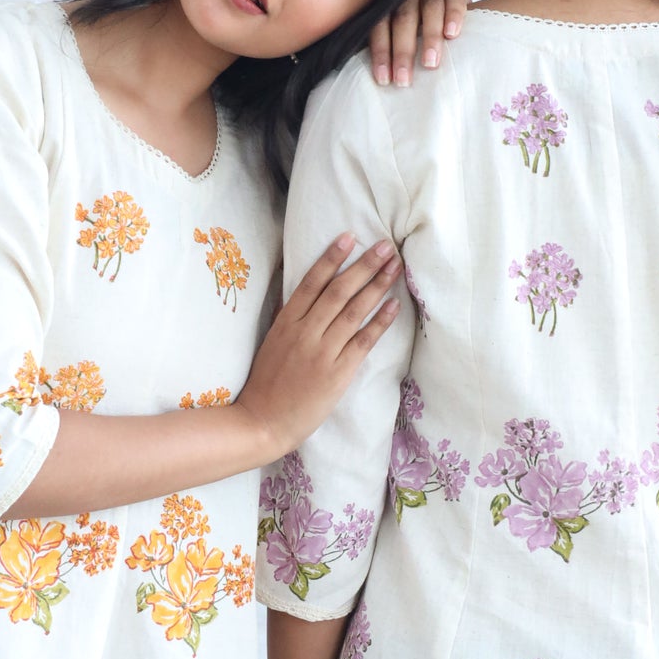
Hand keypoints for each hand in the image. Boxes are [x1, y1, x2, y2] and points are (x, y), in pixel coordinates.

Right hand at [235, 234, 400, 459]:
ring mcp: (322, 352)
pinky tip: (394, 304)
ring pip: (354, 311)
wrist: (263, 422)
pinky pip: (363, 341)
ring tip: (395, 267)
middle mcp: (305, 333)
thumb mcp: (272, 343)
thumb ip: (291, 319)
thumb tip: (308, 293)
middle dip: (364, 266)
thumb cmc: (267, 383)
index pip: (311, 282)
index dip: (331, 258)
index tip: (349, 237)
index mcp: (286, 323)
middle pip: (338, 291)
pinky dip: (380, 321)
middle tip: (385, 246)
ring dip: (377, 286)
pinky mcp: (338, 372)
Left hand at [368, 0, 471, 86]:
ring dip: (429, 36)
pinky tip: (451, 34)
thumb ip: (387, 51)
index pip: (380, 26)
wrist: (453, 25)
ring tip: (430, 63)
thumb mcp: (400, 42)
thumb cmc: (422, 39)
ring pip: (430, 8)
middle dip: (403, 51)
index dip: (381, 53)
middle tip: (404, 79)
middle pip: (403, 18)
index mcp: (389, 5)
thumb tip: (370, 79)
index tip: (384, 79)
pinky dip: (453, 16)